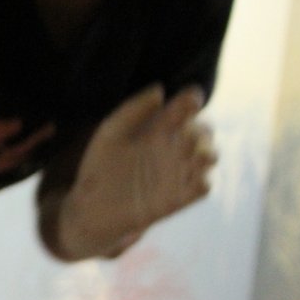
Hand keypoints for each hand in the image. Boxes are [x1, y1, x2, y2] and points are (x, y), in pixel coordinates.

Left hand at [54, 84, 215, 258]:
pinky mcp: (176, 200)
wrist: (90, 209)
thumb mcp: (110, 133)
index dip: (192, 100)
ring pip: (209, 157)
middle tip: (187, 133)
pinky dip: (203, 181)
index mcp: (157, 130)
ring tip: (196, 153)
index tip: (191, 100)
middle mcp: (171, 150)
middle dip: (202, 130)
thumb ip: (132, 110)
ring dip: (208, 152)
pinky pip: (202, 189)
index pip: (185, 109)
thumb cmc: (98, 169)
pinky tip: (193, 176)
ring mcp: (176, 175)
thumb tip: (160, 90)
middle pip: (203, 132)